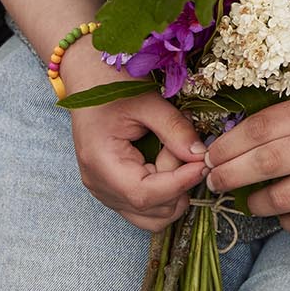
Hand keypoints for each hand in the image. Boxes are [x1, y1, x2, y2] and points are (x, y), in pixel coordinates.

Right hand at [61, 39, 206, 232]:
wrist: (85, 74)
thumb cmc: (110, 80)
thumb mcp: (146, 99)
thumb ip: (175, 129)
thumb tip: (201, 156)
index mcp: (101, 163)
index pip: (145, 195)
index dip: (179, 184)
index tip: (204, 163)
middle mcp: (99, 185)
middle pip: (152, 211)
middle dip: (177, 184)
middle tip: (183, 146)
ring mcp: (104, 190)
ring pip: (151, 217)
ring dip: (172, 191)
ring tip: (171, 152)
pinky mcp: (112, 189)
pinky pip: (144, 207)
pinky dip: (163, 192)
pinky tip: (163, 161)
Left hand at [204, 89, 289, 236]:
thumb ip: (286, 122)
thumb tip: (230, 144)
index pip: (263, 127)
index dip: (229, 144)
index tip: (209, 155)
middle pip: (267, 162)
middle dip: (231, 173)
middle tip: (214, 181)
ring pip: (283, 197)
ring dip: (256, 201)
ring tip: (250, 199)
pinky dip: (286, 221)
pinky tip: (284, 213)